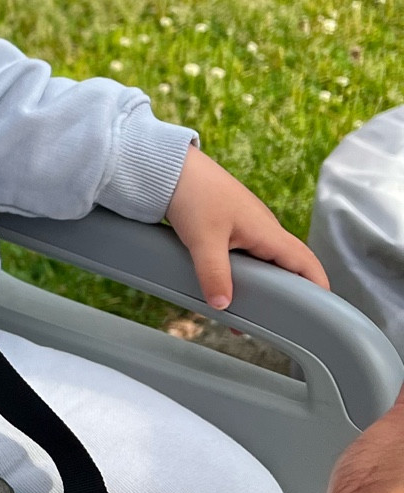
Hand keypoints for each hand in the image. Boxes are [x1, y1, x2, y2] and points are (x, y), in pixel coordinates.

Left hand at [165, 144, 327, 310]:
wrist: (170, 168)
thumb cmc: (194, 194)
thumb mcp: (203, 239)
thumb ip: (214, 274)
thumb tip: (223, 305)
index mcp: (268, 231)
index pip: (306, 263)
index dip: (319, 287)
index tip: (323, 312)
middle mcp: (264, 230)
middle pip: (288, 267)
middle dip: (287, 296)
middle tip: (278, 324)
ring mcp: (248, 228)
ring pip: (265, 264)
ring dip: (261, 288)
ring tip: (246, 317)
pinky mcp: (231, 227)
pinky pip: (247, 256)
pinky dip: (244, 276)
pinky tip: (226, 290)